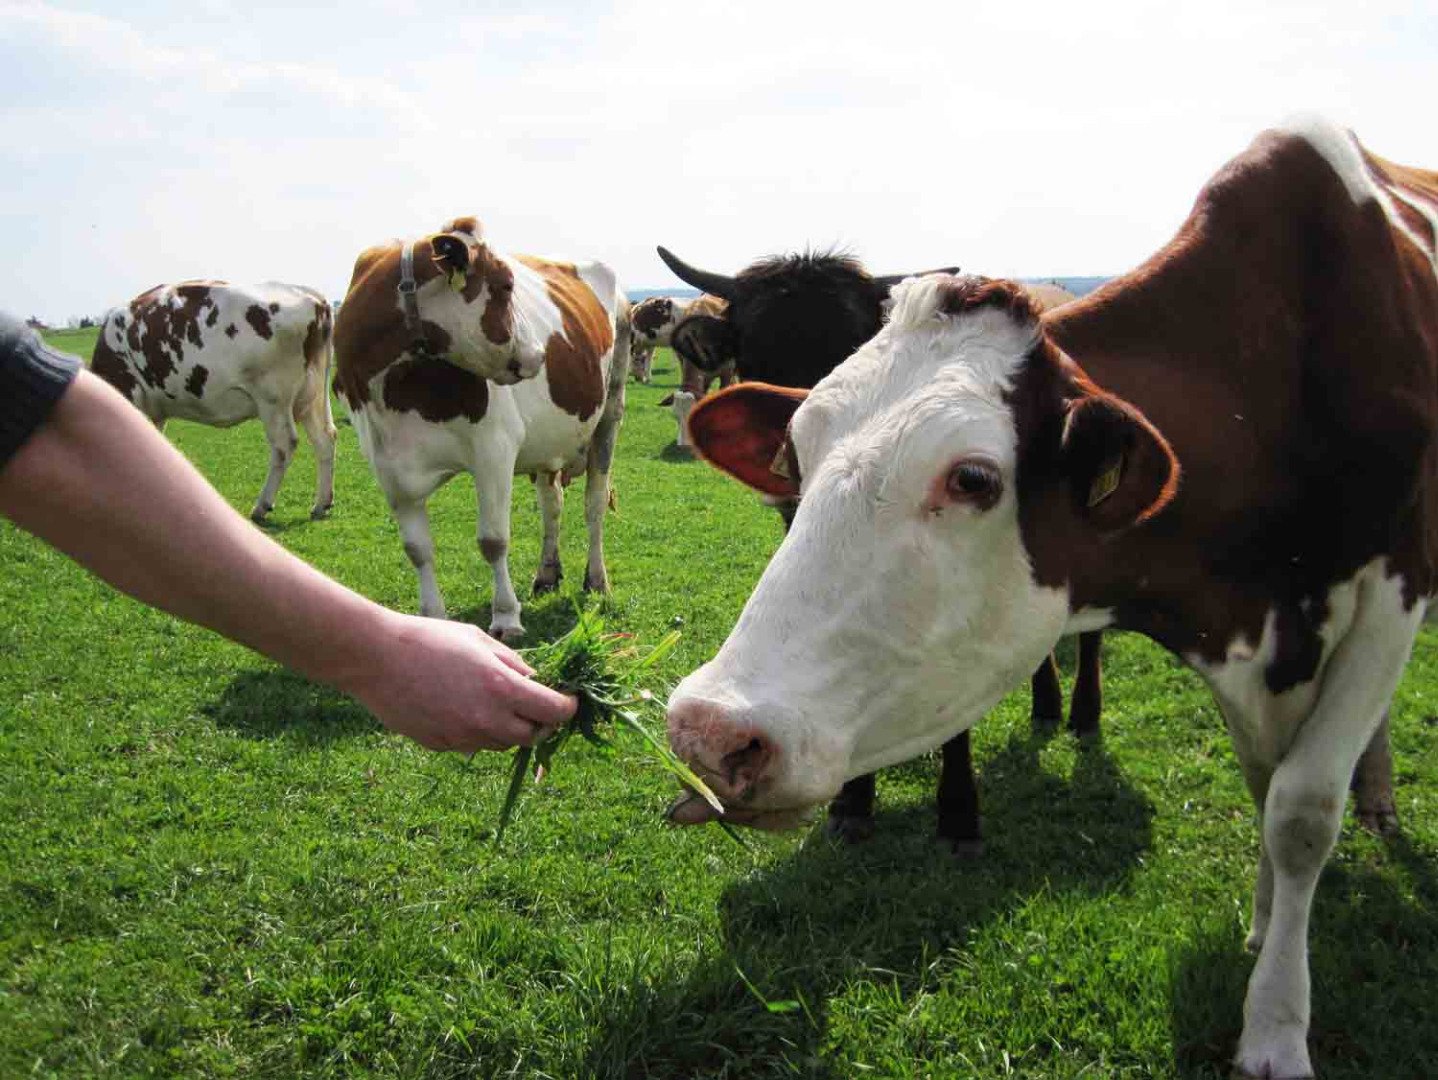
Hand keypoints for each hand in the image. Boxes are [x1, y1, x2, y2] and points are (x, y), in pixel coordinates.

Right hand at [347, 612, 576, 751]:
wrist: (376, 658)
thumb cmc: (429, 639)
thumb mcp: (480, 641)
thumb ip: (513, 664)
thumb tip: (536, 680)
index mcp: (502, 688)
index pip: (554, 712)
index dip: (568, 707)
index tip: (570, 700)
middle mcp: (487, 719)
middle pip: (533, 736)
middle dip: (541, 722)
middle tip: (536, 705)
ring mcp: (463, 737)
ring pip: (503, 744)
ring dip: (510, 728)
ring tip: (495, 703)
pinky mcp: (442, 746)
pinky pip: (473, 745)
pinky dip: (479, 732)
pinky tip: (463, 708)